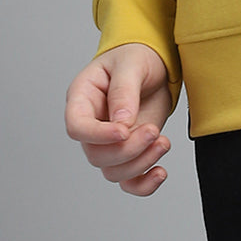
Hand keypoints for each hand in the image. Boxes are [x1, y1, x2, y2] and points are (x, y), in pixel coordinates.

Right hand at [65, 43, 173, 194]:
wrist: (156, 63)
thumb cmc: (136, 56)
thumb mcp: (132, 63)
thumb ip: (124, 90)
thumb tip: (121, 122)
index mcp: (82, 97)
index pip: (77, 127)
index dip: (98, 135)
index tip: (124, 131)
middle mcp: (92, 124)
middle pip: (97, 155)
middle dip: (127, 150)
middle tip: (153, 130)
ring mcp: (109, 141)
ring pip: (113, 171)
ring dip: (140, 163)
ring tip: (163, 142)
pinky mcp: (129, 151)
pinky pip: (128, 181)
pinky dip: (143, 184)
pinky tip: (160, 172)